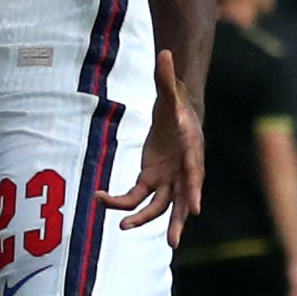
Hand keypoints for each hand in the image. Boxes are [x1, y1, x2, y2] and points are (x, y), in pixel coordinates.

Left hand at [104, 49, 202, 240]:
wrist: (178, 112)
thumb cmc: (177, 102)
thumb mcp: (171, 88)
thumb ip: (167, 75)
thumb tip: (166, 52)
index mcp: (191, 152)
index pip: (195, 174)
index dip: (194, 191)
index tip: (194, 210)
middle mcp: (183, 171)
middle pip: (181, 201)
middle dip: (176, 222)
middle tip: (173, 243)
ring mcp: (168, 179)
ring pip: (159, 207)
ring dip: (142, 219)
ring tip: (123, 227)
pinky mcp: (152, 180)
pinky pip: (137, 197)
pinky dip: (122, 201)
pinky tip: (101, 200)